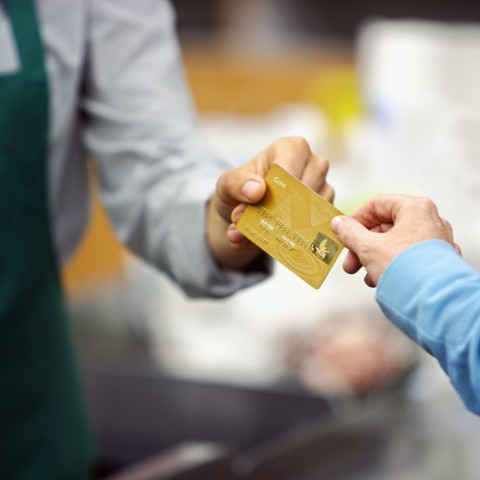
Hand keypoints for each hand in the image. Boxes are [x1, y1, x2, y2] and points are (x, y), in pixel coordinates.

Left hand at [207, 136, 332, 269]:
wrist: (243, 211)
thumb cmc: (239, 188)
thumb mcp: (227, 183)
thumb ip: (236, 184)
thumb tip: (256, 191)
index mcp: (292, 149)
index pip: (291, 170)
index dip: (274, 193)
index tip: (257, 206)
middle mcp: (314, 166)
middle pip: (304, 194)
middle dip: (276, 214)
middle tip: (251, 225)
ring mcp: (323, 191)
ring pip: (310, 215)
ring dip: (279, 231)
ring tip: (251, 236)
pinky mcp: (324, 215)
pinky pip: (312, 231)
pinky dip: (284, 242)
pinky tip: (263, 243)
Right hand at [330, 194, 460, 286]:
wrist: (435, 303)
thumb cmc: (405, 269)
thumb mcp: (368, 248)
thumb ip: (350, 233)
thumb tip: (338, 223)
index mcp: (415, 209)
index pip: (378, 204)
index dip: (356, 219)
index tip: (344, 233)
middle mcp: (431, 221)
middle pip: (387, 226)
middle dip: (363, 245)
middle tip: (349, 263)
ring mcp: (438, 242)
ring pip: (397, 243)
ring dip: (375, 257)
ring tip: (365, 277)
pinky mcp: (440, 262)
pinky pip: (410, 258)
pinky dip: (392, 266)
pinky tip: (380, 280)